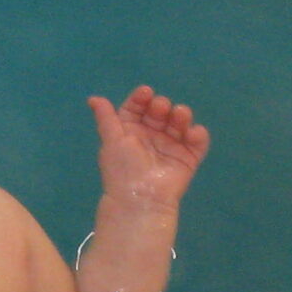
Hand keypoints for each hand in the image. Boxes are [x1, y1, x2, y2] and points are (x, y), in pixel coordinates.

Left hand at [90, 87, 209, 209]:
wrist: (140, 198)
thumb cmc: (122, 168)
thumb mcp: (111, 140)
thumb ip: (106, 117)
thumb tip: (93, 98)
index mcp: (131, 131)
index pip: (137, 108)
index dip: (141, 99)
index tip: (145, 92)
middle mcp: (151, 136)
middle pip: (159, 112)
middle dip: (161, 106)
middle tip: (161, 108)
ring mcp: (171, 146)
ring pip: (179, 124)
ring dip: (181, 116)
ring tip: (180, 115)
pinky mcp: (188, 158)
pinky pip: (196, 143)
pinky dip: (198, 135)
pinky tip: (193, 132)